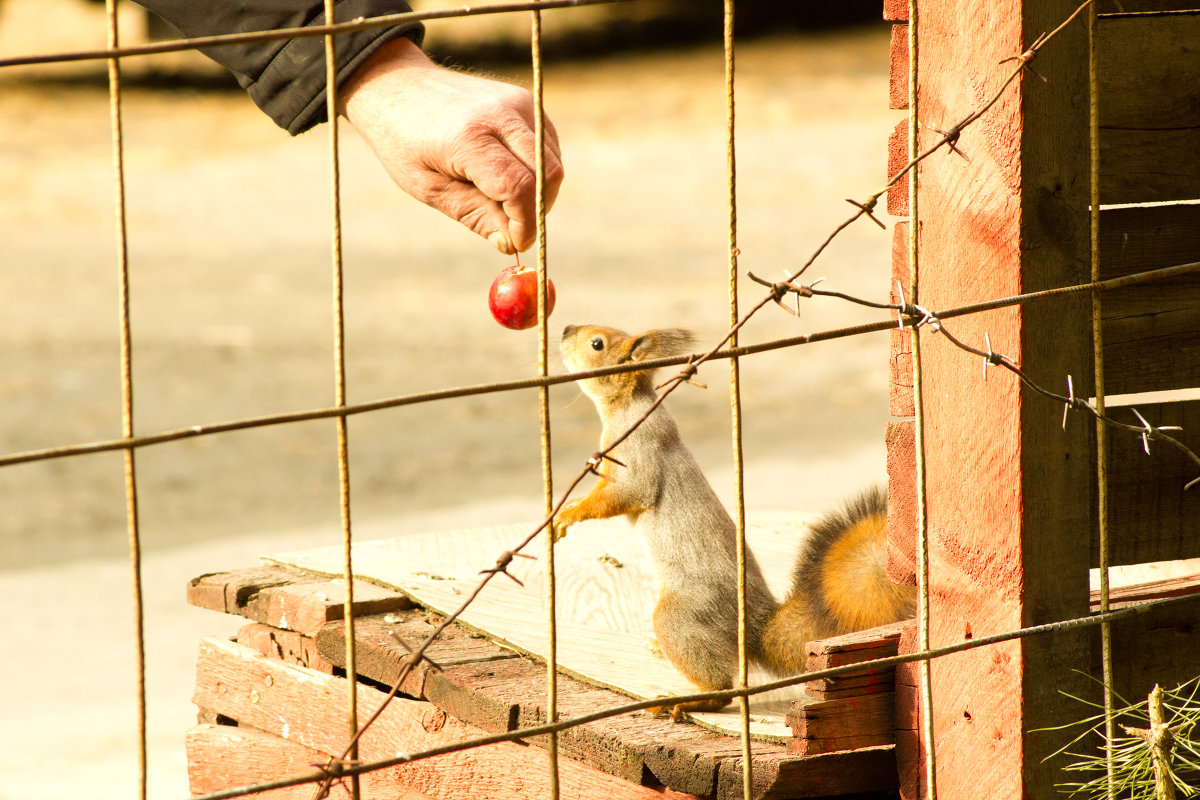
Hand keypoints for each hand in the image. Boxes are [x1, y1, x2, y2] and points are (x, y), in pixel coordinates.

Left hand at [338, 37, 563, 253]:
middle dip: (536, 211)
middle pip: (548, 175)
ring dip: (538, 192)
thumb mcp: (429, 188)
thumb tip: (511, 243)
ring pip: (554, 162)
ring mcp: (518, 102)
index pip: (520, 188)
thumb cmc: (405, 142)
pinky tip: (507, 175)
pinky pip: (548, 147)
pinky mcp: (524, 100)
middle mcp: (502, 113)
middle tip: (513, 228)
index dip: (525, 225)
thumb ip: (474, 215)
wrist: (398, 86)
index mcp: (470, 137)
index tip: (516, 244)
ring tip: (502, 199)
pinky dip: (538, 172)